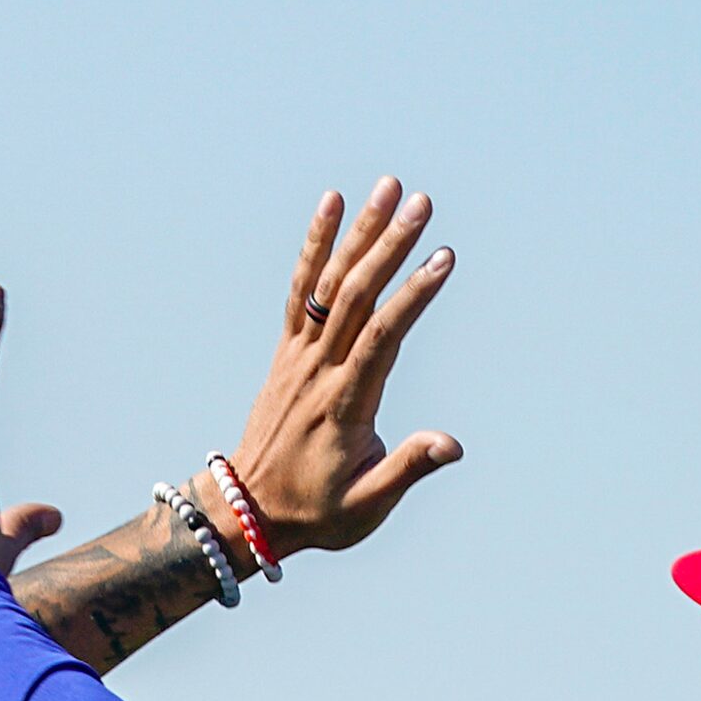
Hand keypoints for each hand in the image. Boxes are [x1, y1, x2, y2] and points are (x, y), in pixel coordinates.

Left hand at [213, 178, 459, 558]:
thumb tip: (451, 445)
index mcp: (345, 404)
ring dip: (359, 233)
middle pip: (356, 297)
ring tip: (388, 187)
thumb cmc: (317, 512)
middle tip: (422, 201)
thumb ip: (407, 469)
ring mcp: (298, 358)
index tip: (443, 257)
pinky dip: (315, 247)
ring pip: (330, 285)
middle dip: (389, 245)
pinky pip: (299, 291)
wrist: (249, 513)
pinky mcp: (287, 352)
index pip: (382, 338)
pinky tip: (332, 205)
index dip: (412, 295)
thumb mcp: (366, 506)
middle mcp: (319, 372)